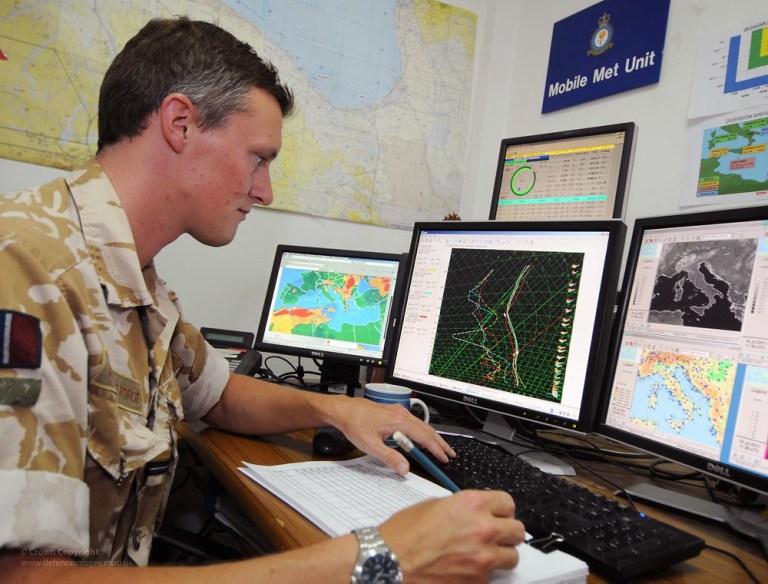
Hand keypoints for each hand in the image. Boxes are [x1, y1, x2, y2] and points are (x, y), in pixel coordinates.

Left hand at [331, 397, 454, 474]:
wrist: (344, 410)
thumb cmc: (355, 424)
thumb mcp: (371, 445)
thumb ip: (390, 458)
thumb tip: (405, 468)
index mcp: (399, 421)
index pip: (424, 437)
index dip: (436, 449)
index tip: (444, 458)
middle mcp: (402, 414)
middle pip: (427, 429)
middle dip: (439, 443)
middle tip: (449, 455)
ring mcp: (398, 412)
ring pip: (421, 425)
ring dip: (431, 437)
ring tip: (439, 448)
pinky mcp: (393, 412)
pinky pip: (414, 422)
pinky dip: (422, 432)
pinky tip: (421, 438)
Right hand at [379, 490, 524, 582]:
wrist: (389, 562)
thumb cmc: (404, 534)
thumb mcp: (434, 505)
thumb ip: (462, 507)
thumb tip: (476, 512)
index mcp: (472, 504)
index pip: (508, 503)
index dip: (502, 509)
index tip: (498, 514)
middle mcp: (483, 529)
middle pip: (518, 530)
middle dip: (507, 532)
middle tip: (495, 534)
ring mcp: (482, 558)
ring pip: (512, 556)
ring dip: (501, 554)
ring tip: (484, 553)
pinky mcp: (477, 581)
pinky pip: (493, 575)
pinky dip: (483, 572)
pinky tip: (467, 567)